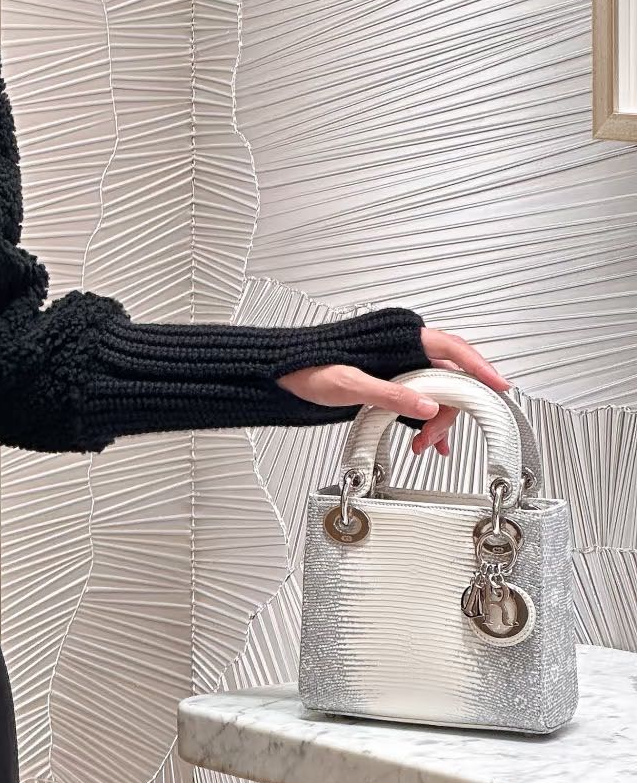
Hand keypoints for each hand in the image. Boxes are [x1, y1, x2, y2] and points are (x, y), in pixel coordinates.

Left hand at [275, 325, 510, 459]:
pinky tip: (429, 442)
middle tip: (436, 438)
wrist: (282, 375)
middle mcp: (402, 349)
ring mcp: (397, 367)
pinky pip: (421, 401)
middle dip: (450, 409)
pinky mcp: (390, 384)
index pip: (451, 347)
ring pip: (437, 393)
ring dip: (436, 421)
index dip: (479, 367)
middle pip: (448, 377)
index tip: (500, 386)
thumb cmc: (307, 368)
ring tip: (424, 445)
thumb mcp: (348, 383)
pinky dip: (427, 422)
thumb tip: (428, 404)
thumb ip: (390, 393)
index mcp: (397, 338)